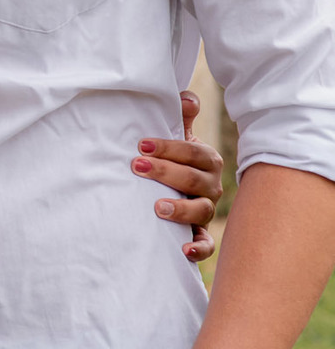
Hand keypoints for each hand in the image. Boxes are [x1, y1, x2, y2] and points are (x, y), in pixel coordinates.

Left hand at [132, 89, 222, 261]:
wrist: (176, 191)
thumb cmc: (175, 160)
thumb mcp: (179, 137)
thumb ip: (182, 117)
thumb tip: (187, 99)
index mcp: (207, 160)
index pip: (193, 153)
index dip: (170, 148)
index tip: (141, 146)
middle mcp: (211, 186)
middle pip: (193, 179)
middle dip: (165, 172)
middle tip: (137, 167)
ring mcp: (206, 210)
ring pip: (201, 210)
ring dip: (181, 209)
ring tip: (157, 207)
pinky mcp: (201, 233)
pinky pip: (207, 243)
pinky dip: (199, 248)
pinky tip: (184, 250)